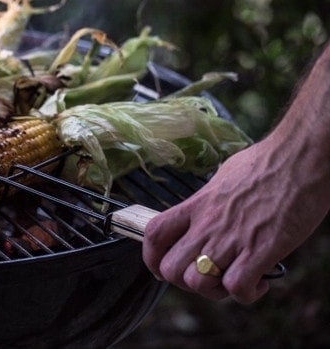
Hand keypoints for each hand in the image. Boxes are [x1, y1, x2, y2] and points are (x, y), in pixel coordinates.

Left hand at [142, 134, 329, 302]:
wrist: (301, 158)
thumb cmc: (267, 164)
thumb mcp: (224, 178)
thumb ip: (209, 200)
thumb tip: (206, 212)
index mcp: (197, 204)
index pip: (154, 234)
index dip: (152, 257)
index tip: (163, 266)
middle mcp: (208, 223)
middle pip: (171, 269)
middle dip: (185, 282)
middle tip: (207, 276)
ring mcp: (232, 237)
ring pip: (199, 283)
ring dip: (215, 291)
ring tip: (232, 279)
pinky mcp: (261, 249)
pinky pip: (237, 287)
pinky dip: (247, 293)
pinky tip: (259, 281)